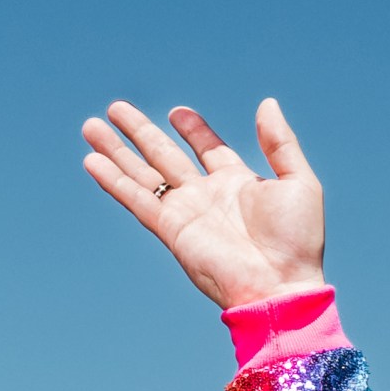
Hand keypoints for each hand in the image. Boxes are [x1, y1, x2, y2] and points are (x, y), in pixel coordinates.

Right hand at [82, 99, 325, 311]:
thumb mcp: (299, 181)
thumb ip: (280, 143)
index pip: (207, 148)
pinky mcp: (170, 229)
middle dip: (141, 131)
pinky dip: (113, 180)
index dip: (193, 129)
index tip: (177, 112)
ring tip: (90, 126)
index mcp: (237, 182)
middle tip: (115, 108)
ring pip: (143, 174)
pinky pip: (137, 199)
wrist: (279, 286)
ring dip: (116, 150)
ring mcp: (185, 212)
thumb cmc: (296, 242)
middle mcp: (206, 195)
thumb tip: (267, 104)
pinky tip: (92, 161)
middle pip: (164, 155)